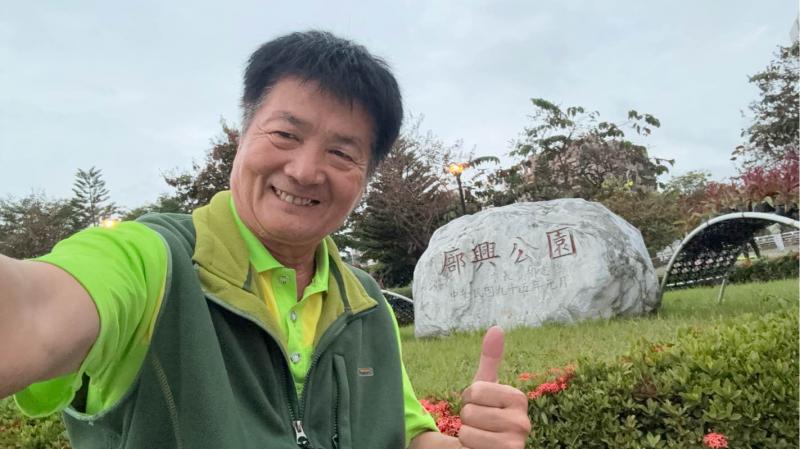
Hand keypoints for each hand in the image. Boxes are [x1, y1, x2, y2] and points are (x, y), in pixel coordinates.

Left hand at [458, 326, 530, 448]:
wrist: (488, 447)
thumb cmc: (486, 415)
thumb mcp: (486, 387)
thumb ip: (490, 359)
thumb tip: (497, 328)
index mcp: (519, 399)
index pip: (474, 391)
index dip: (468, 398)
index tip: (479, 405)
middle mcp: (523, 422)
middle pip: (469, 411)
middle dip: (467, 418)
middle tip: (479, 424)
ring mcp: (515, 443)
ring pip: (467, 431)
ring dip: (467, 434)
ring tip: (480, 436)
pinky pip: (469, 446)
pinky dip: (468, 447)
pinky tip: (481, 448)